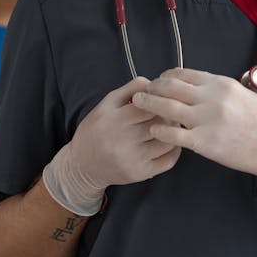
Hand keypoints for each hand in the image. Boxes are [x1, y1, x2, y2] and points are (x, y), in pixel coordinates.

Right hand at [43, 77, 180, 215]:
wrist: (82, 165)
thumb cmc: (96, 130)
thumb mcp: (106, 104)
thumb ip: (129, 89)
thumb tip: (154, 83)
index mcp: (112, 120)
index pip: (148, 105)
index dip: (159, 99)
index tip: (162, 98)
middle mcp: (121, 141)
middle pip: (159, 122)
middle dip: (168, 114)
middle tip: (170, 111)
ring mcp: (132, 160)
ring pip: (168, 141)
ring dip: (173, 131)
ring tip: (169, 125)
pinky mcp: (140, 174)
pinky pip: (169, 160)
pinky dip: (174, 149)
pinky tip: (168, 142)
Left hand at [131, 68, 256, 178]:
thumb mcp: (243, 95)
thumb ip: (219, 90)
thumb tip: (198, 86)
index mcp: (221, 84)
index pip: (183, 74)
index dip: (165, 76)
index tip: (158, 81)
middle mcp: (211, 98)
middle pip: (170, 86)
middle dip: (151, 87)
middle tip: (141, 92)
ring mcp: (207, 120)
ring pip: (167, 107)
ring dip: (148, 104)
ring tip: (137, 104)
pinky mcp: (205, 142)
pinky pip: (174, 134)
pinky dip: (159, 130)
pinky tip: (153, 130)